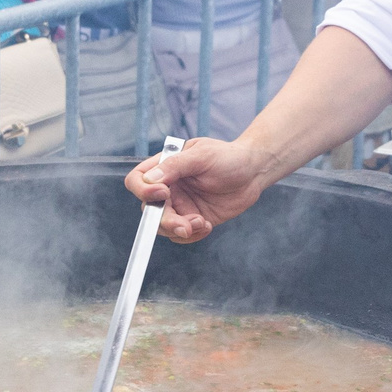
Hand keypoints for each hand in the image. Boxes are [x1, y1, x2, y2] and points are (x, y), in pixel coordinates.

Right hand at [127, 139, 274, 242]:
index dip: (142, 190)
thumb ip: (175, 166)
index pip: (137, 180)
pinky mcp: (195, 219)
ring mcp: (181, 205)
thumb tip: (151, 180)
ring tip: (202, 223)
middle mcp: (169, 188)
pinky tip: (207, 225)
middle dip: (165, 221)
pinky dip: (193, 235)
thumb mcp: (202, 156)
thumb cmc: (228, 157)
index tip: (163, 193)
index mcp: (165, 167)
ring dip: (180, 230)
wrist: (253, 172)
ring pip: (165, 226)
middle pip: (150, 210)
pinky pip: (183, 235)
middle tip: (184, 225)